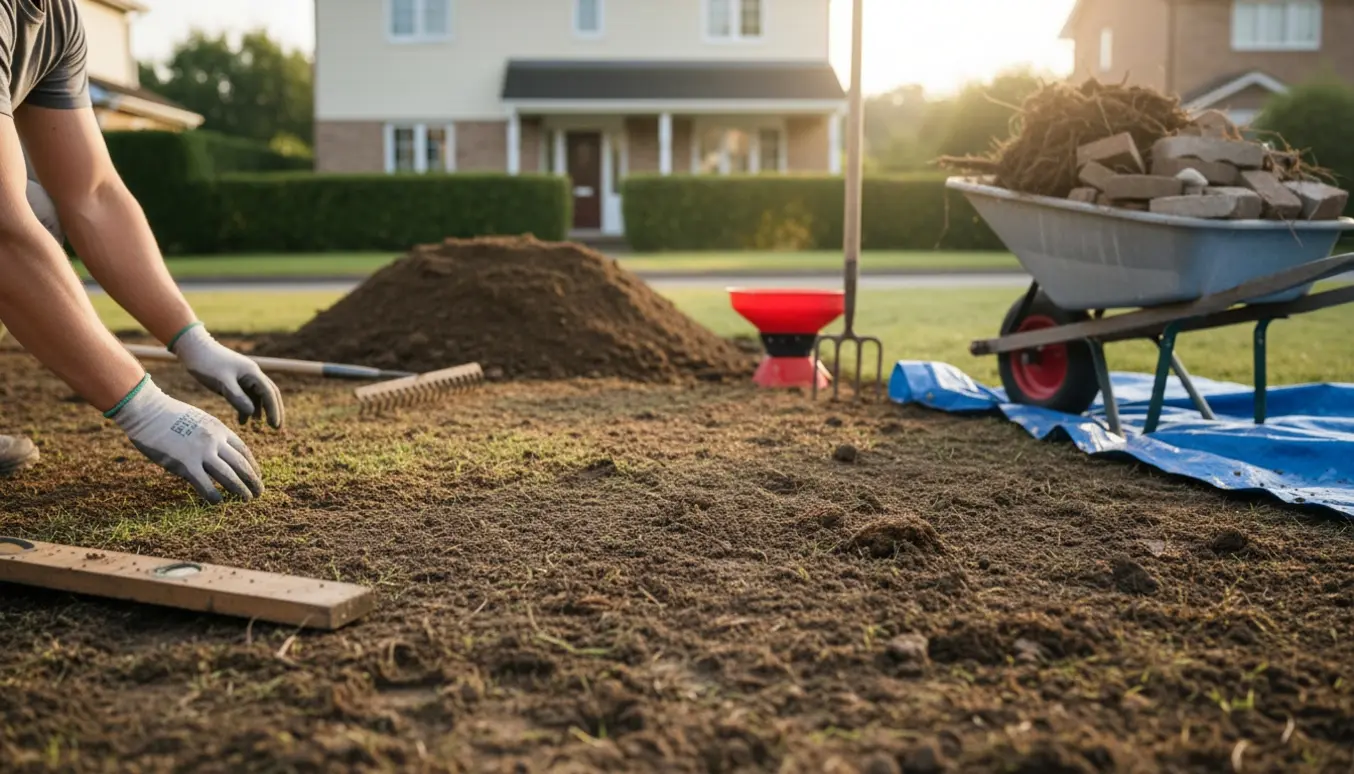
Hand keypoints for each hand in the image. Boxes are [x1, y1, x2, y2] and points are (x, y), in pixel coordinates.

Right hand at [107, 375, 264, 503]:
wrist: (147, 410)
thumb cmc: (167, 415)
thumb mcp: (198, 419)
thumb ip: (210, 434)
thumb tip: (216, 449)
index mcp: (219, 429)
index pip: (243, 450)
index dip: (252, 465)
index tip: (257, 475)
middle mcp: (214, 441)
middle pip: (240, 464)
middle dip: (252, 480)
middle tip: (259, 492)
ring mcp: (201, 452)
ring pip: (228, 475)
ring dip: (240, 489)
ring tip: (247, 499)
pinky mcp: (185, 463)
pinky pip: (204, 483)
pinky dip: (213, 495)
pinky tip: (218, 502)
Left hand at [170, 323, 283, 428]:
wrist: (193, 348)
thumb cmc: (207, 363)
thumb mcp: (222, 383)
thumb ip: (238, 398)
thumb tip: (253, 413)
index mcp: (252, 373)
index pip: (269, 394)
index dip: (274, 410)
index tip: (275, 426)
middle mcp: (252, 374)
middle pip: (269, 394)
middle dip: (274, 411)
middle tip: (277, 428)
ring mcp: (244, 377)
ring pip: (258, 396)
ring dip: (259, 410)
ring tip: (257, 426)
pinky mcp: (235, 380)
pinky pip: (246, 395)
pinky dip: (246, 407)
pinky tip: (242, 420)